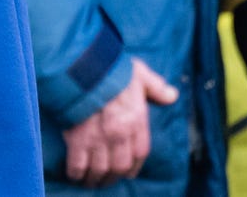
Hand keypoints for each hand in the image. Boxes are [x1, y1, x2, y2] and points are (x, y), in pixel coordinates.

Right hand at [63, 57, 177, 186]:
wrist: (80, 64)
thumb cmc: (109, 66)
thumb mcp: (138, 72)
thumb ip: (155, 86)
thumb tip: (172, 95)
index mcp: (136, 120)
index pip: (140, 153)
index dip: (133, 166)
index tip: (127, 171)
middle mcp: (120, 133)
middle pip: (119, 165)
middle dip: (112, 176)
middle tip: (106, 180)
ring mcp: (98, 137)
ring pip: (100, 168)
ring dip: (94, 178)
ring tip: (90, 181)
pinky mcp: (77, 137)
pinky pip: (78, 163)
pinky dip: (76, 172)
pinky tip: (74, 174)